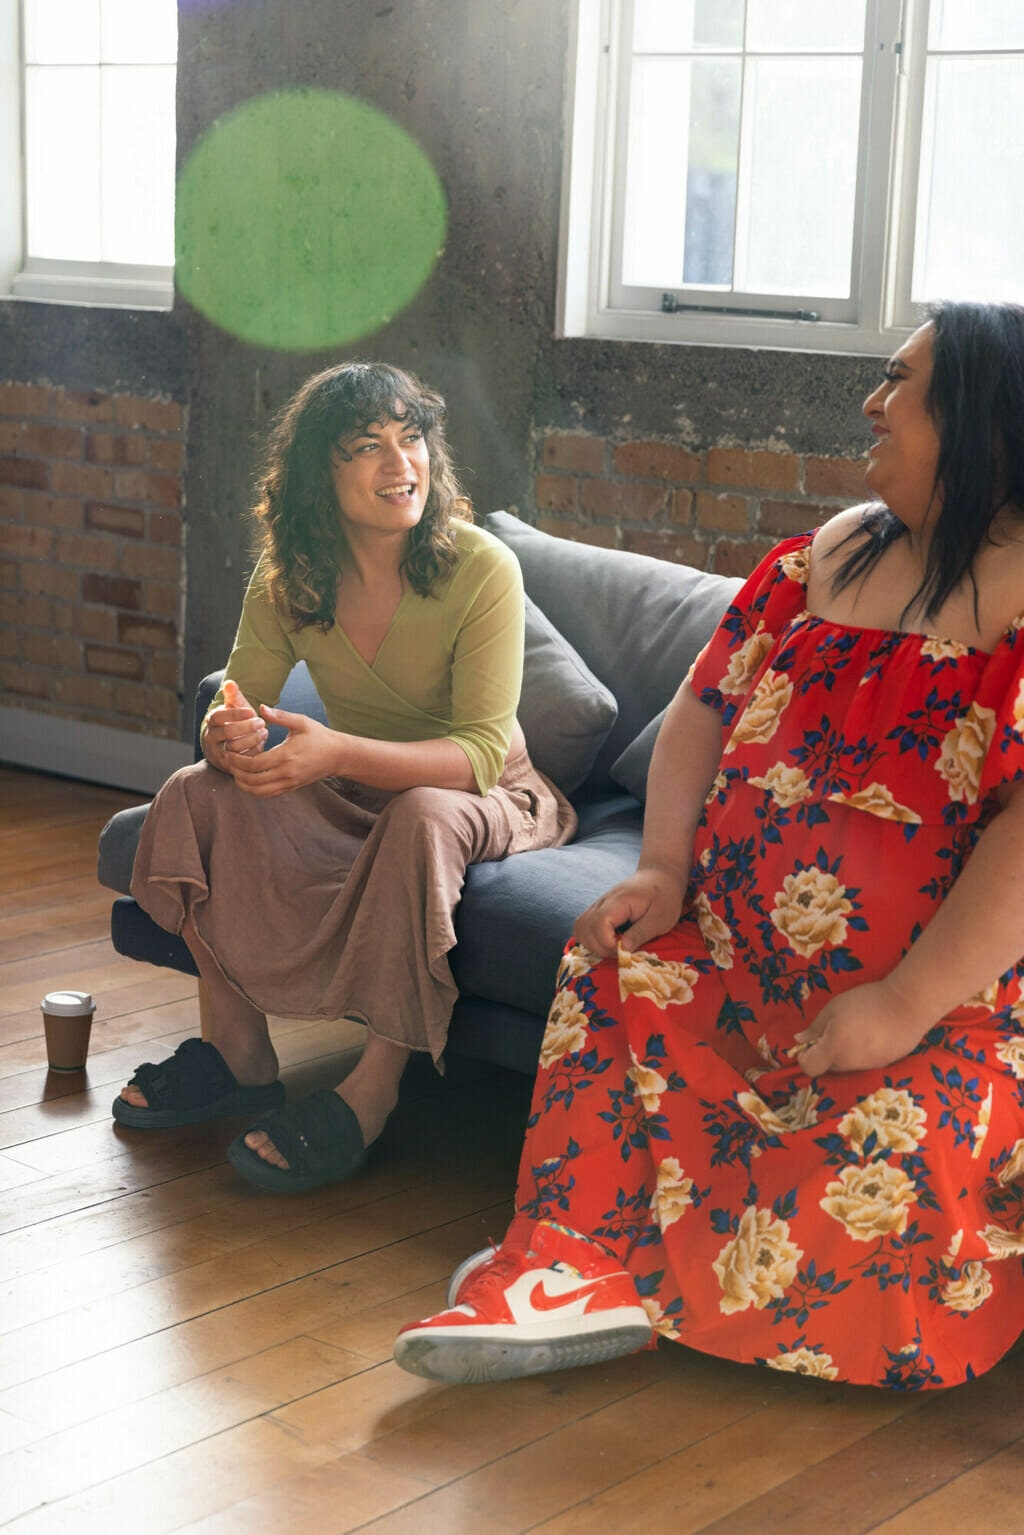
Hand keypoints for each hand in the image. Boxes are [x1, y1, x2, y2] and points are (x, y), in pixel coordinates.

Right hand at [203, 682, 267, 767]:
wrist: (225, 748)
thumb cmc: (233, 723)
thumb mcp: (232, 709)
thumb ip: (233, 696)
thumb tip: (230, 682)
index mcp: (211, 721)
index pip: (219, 716)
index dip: (236, 714)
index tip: (252, 711)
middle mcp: (211, 738)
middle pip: (227, 732)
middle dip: (246, 727)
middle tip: (262, 722)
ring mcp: (218, 753)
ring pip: (234, 747)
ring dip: (252, 739)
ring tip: (265, 731)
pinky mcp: (228, 765)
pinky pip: (240, 761)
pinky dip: (253, 751)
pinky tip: (262, 744)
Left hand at [228, 707, 341, 796]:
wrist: (337, 755)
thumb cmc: (318, 736)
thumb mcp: (301, 722)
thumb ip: (280, 716)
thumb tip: (260, 707)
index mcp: (287, 755)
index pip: (255, 764)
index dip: (238, 760)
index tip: (229, 752)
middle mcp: (287, 772)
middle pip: (253, 780)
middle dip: (236, 772)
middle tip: (228, 761)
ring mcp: (289, 782)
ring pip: (258, 791)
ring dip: (243, 784)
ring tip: (235, 771)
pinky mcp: (291, 788)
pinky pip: (267, 794)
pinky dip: (254, 790)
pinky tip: (248, 779)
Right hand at [573, 868, 685, 957]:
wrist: (659, 875)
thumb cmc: (664, 896)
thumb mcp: (661, 918)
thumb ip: (641, 933)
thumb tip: (623, 948)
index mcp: (619, 901)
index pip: (599, 924)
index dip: (607, 943)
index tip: (623, 950)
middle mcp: (603, 902)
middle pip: (584, 928)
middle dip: (600, 947)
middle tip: (620, 952)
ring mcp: (598, 905)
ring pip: (580, 927)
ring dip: (592, 943)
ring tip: (613, 948)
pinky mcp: (598, 909)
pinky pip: (584, 925)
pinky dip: (590, 938)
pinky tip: (608, 942)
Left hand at [793, 979, 931, 1076]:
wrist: (909, 1006)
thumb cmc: (867, 1002)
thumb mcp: (835, 1008)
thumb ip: (815, 1027)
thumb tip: (799, 1040)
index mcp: (834, 1050)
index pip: (809, 1068)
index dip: (804, 1057)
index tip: (809, 1043)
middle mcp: (849, 1064)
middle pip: (829, 1065)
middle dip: (826, 1051)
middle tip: (835, 1027)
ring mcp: (868, 1067)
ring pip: (847, 1064)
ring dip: (845, 1050)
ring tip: (857, 1027)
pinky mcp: (884, 1065)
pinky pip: (864, 1062)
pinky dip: (862, 1051)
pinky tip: (872, 1033)